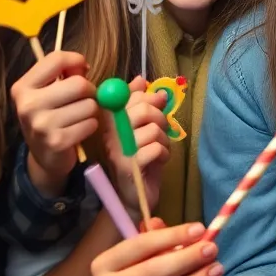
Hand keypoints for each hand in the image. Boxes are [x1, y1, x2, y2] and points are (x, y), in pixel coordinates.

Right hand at [10, 49, 97, 195]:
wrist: (44, 156)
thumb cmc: (50, 115)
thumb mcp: (48, 91)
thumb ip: (64, 73)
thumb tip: (83, 66)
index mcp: (23, 87)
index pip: (56, 59)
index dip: (76, 60)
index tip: (82, 70)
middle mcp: (28, 105)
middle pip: (79, 84)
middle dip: (89, 89)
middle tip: (84, 98)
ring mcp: (41, 125)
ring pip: (89, 105)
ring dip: (91, 110)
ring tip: (78, 116)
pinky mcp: (57, 142)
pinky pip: (90, 124)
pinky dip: (91, 125)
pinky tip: (79, 130)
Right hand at [89, 219, 220, 275]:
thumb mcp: (152, 258)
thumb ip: (156, 240)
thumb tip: (158, 222)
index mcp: (102, 264)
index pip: (138, 246)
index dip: (170, 236)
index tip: (200, 229)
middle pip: (149, 273)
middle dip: (185, 259)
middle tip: (212, 249)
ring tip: (215, 270)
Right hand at [105, 77, 171, 219]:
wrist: (132, 196)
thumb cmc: (138, 159)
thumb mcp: (141, 127)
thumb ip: (140, 103)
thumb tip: (141, 80)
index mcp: (110, 121)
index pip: (128, 96)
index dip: (146, 97)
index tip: (157, 103)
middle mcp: (110, 133)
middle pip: (141, 110)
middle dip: (160, 117)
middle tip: (162, 129)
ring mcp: (118, 150)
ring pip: (153, 129)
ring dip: (164, 139)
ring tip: (160, 148)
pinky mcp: (129, 166)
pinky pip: (155, 148)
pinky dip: (164, 153)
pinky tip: (159, 160)